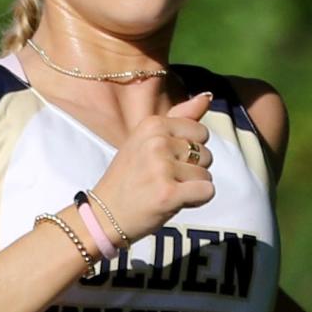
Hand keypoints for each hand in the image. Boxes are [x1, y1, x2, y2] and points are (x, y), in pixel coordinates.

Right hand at [88, 90, 213, 245]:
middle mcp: (157, 141)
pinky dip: (197, 201)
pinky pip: (207, 192)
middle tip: (165, 179)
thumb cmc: (130, 178)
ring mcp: (162, 167)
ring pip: (206, 174)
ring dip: (192, 187)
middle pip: (205, 153)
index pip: (200, 131)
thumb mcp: (147, 140)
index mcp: (153, 124)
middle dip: (192, 170)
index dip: (190, 151)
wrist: (104, 214)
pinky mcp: (169, 193)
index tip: (168, 162)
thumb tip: (207, 96)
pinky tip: (176, 202)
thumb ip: (180, 118)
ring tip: (167, 190)